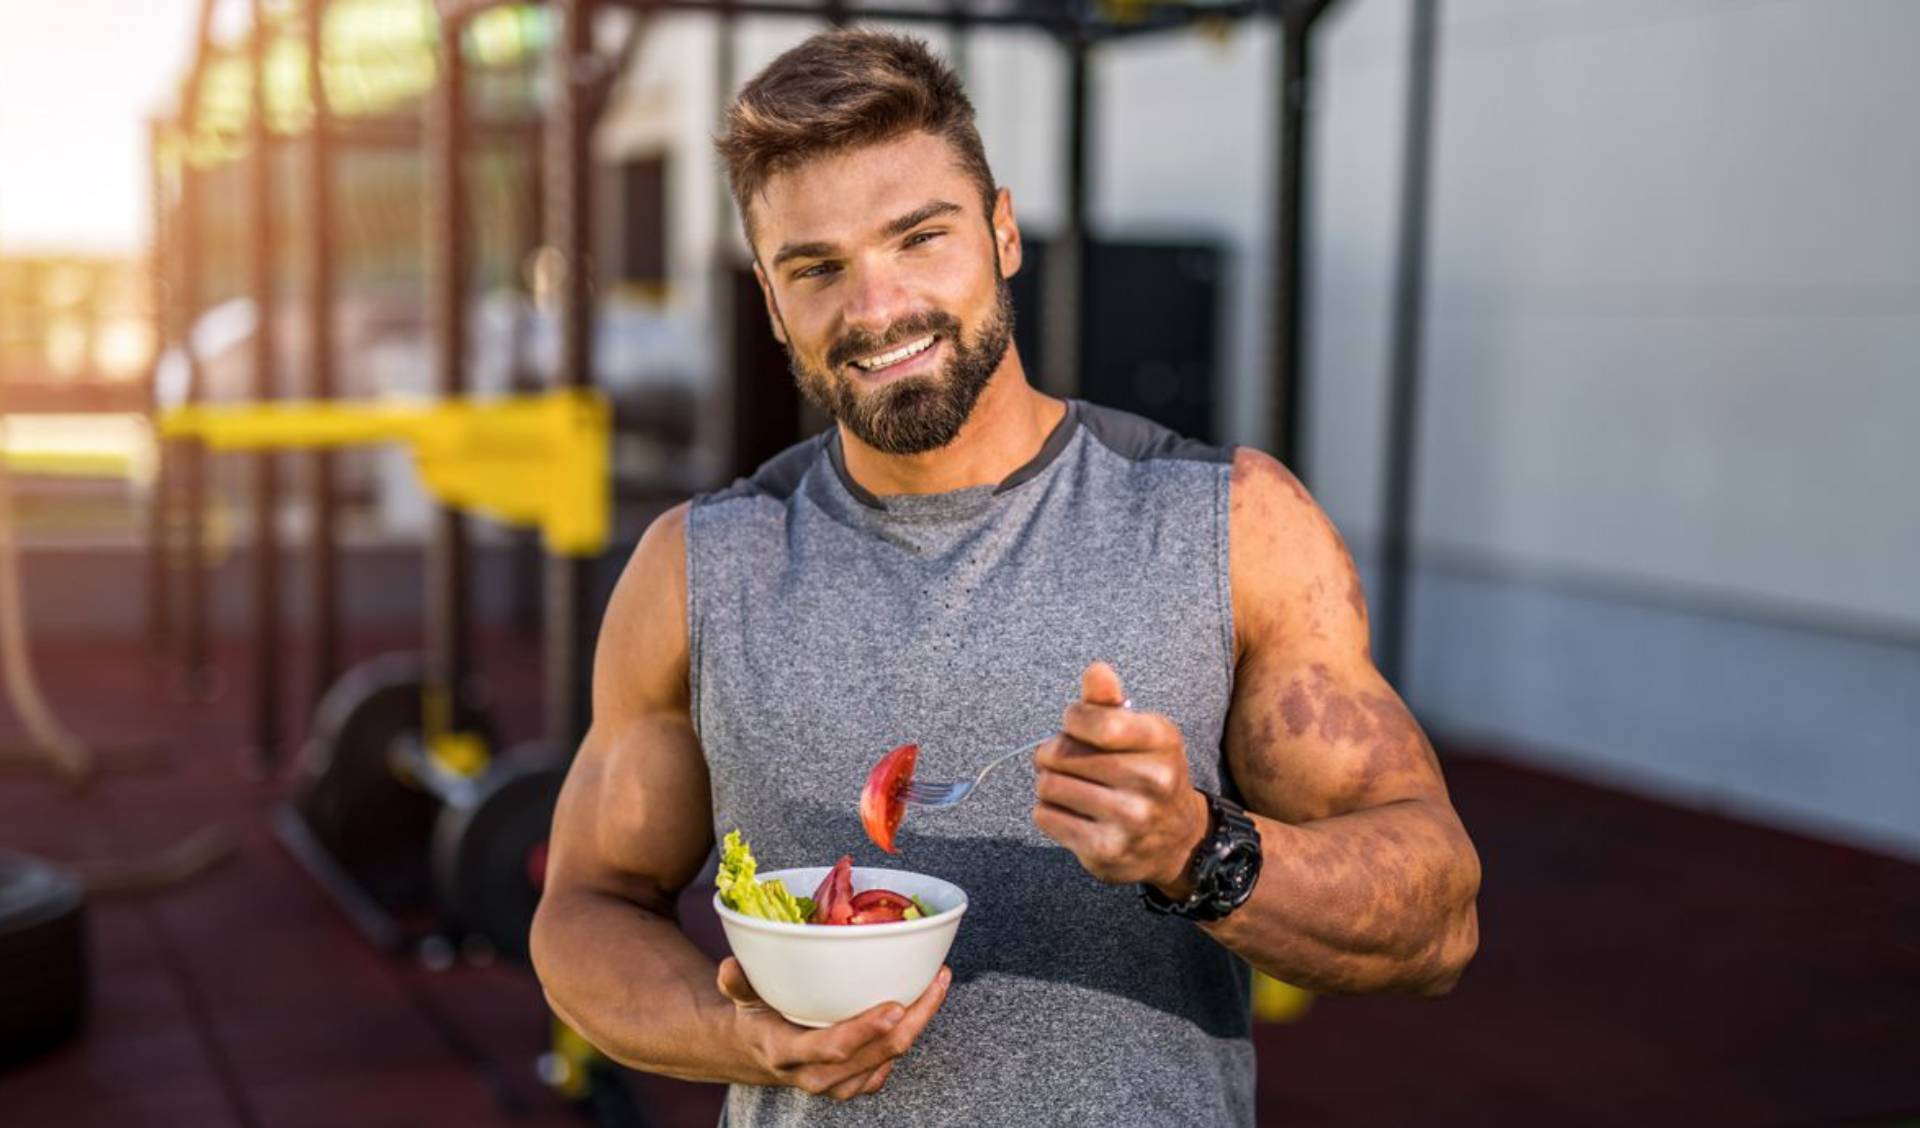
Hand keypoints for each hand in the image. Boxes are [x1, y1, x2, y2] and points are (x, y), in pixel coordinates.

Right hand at [717, 956, 951, 1099]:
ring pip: (889, 1059)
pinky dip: (910, 1035)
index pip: (830, 1048)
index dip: (865, 1030)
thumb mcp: (742, 999)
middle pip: (876, 1055)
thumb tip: (731, 964)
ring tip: (938, 983)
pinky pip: (889, 1064)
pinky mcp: (856, 1083)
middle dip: (911, 1022)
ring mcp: (840, 1083)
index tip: (895, 1006)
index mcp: (788, 1054)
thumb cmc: (756, 1018)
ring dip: (919, 1023)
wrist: (758, 1056)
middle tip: (935, 982)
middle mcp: (817, 1075)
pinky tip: (926, 1004)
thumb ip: (737, 984)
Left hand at [1032, 662, 1209, 894]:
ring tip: (1066, 786)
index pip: (1095, 721)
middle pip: (1061, 754)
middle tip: (1064, 761)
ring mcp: (1131, 819)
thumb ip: (1110, 702)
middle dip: (1052, 754)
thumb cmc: (1147, 774)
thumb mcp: (1140, 733)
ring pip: (1049, 786)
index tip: (1076, 726)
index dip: (1072, 720)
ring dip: (1048, 783)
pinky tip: (1069, 811)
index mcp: (1162, 740)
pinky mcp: (1106, 851)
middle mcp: (1153, 781)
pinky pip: (1046, 817)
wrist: (1177, 840)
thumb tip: (1096, 670)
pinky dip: (1048, 811)